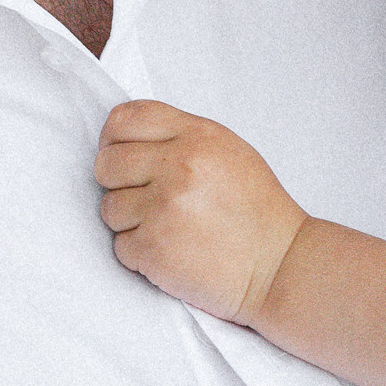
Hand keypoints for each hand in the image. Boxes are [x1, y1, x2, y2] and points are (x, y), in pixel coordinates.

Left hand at [95, 99, 306, 323]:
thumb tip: (126, 140)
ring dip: (131, 221)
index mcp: (197, 137)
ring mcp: (163, 209)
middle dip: (119, 182)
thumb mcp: (227, 152)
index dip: (113, 138)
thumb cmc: (256, 211)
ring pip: (109, 207)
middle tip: (147, 197)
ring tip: (169, 227)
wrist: (279, 265)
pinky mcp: (153, 249)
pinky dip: (140, 252)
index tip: (120, 153)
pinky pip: (120, 245)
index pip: (125, 119)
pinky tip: (172, 250)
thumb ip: (179, 138)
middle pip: (107, 163)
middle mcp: (178, 168)